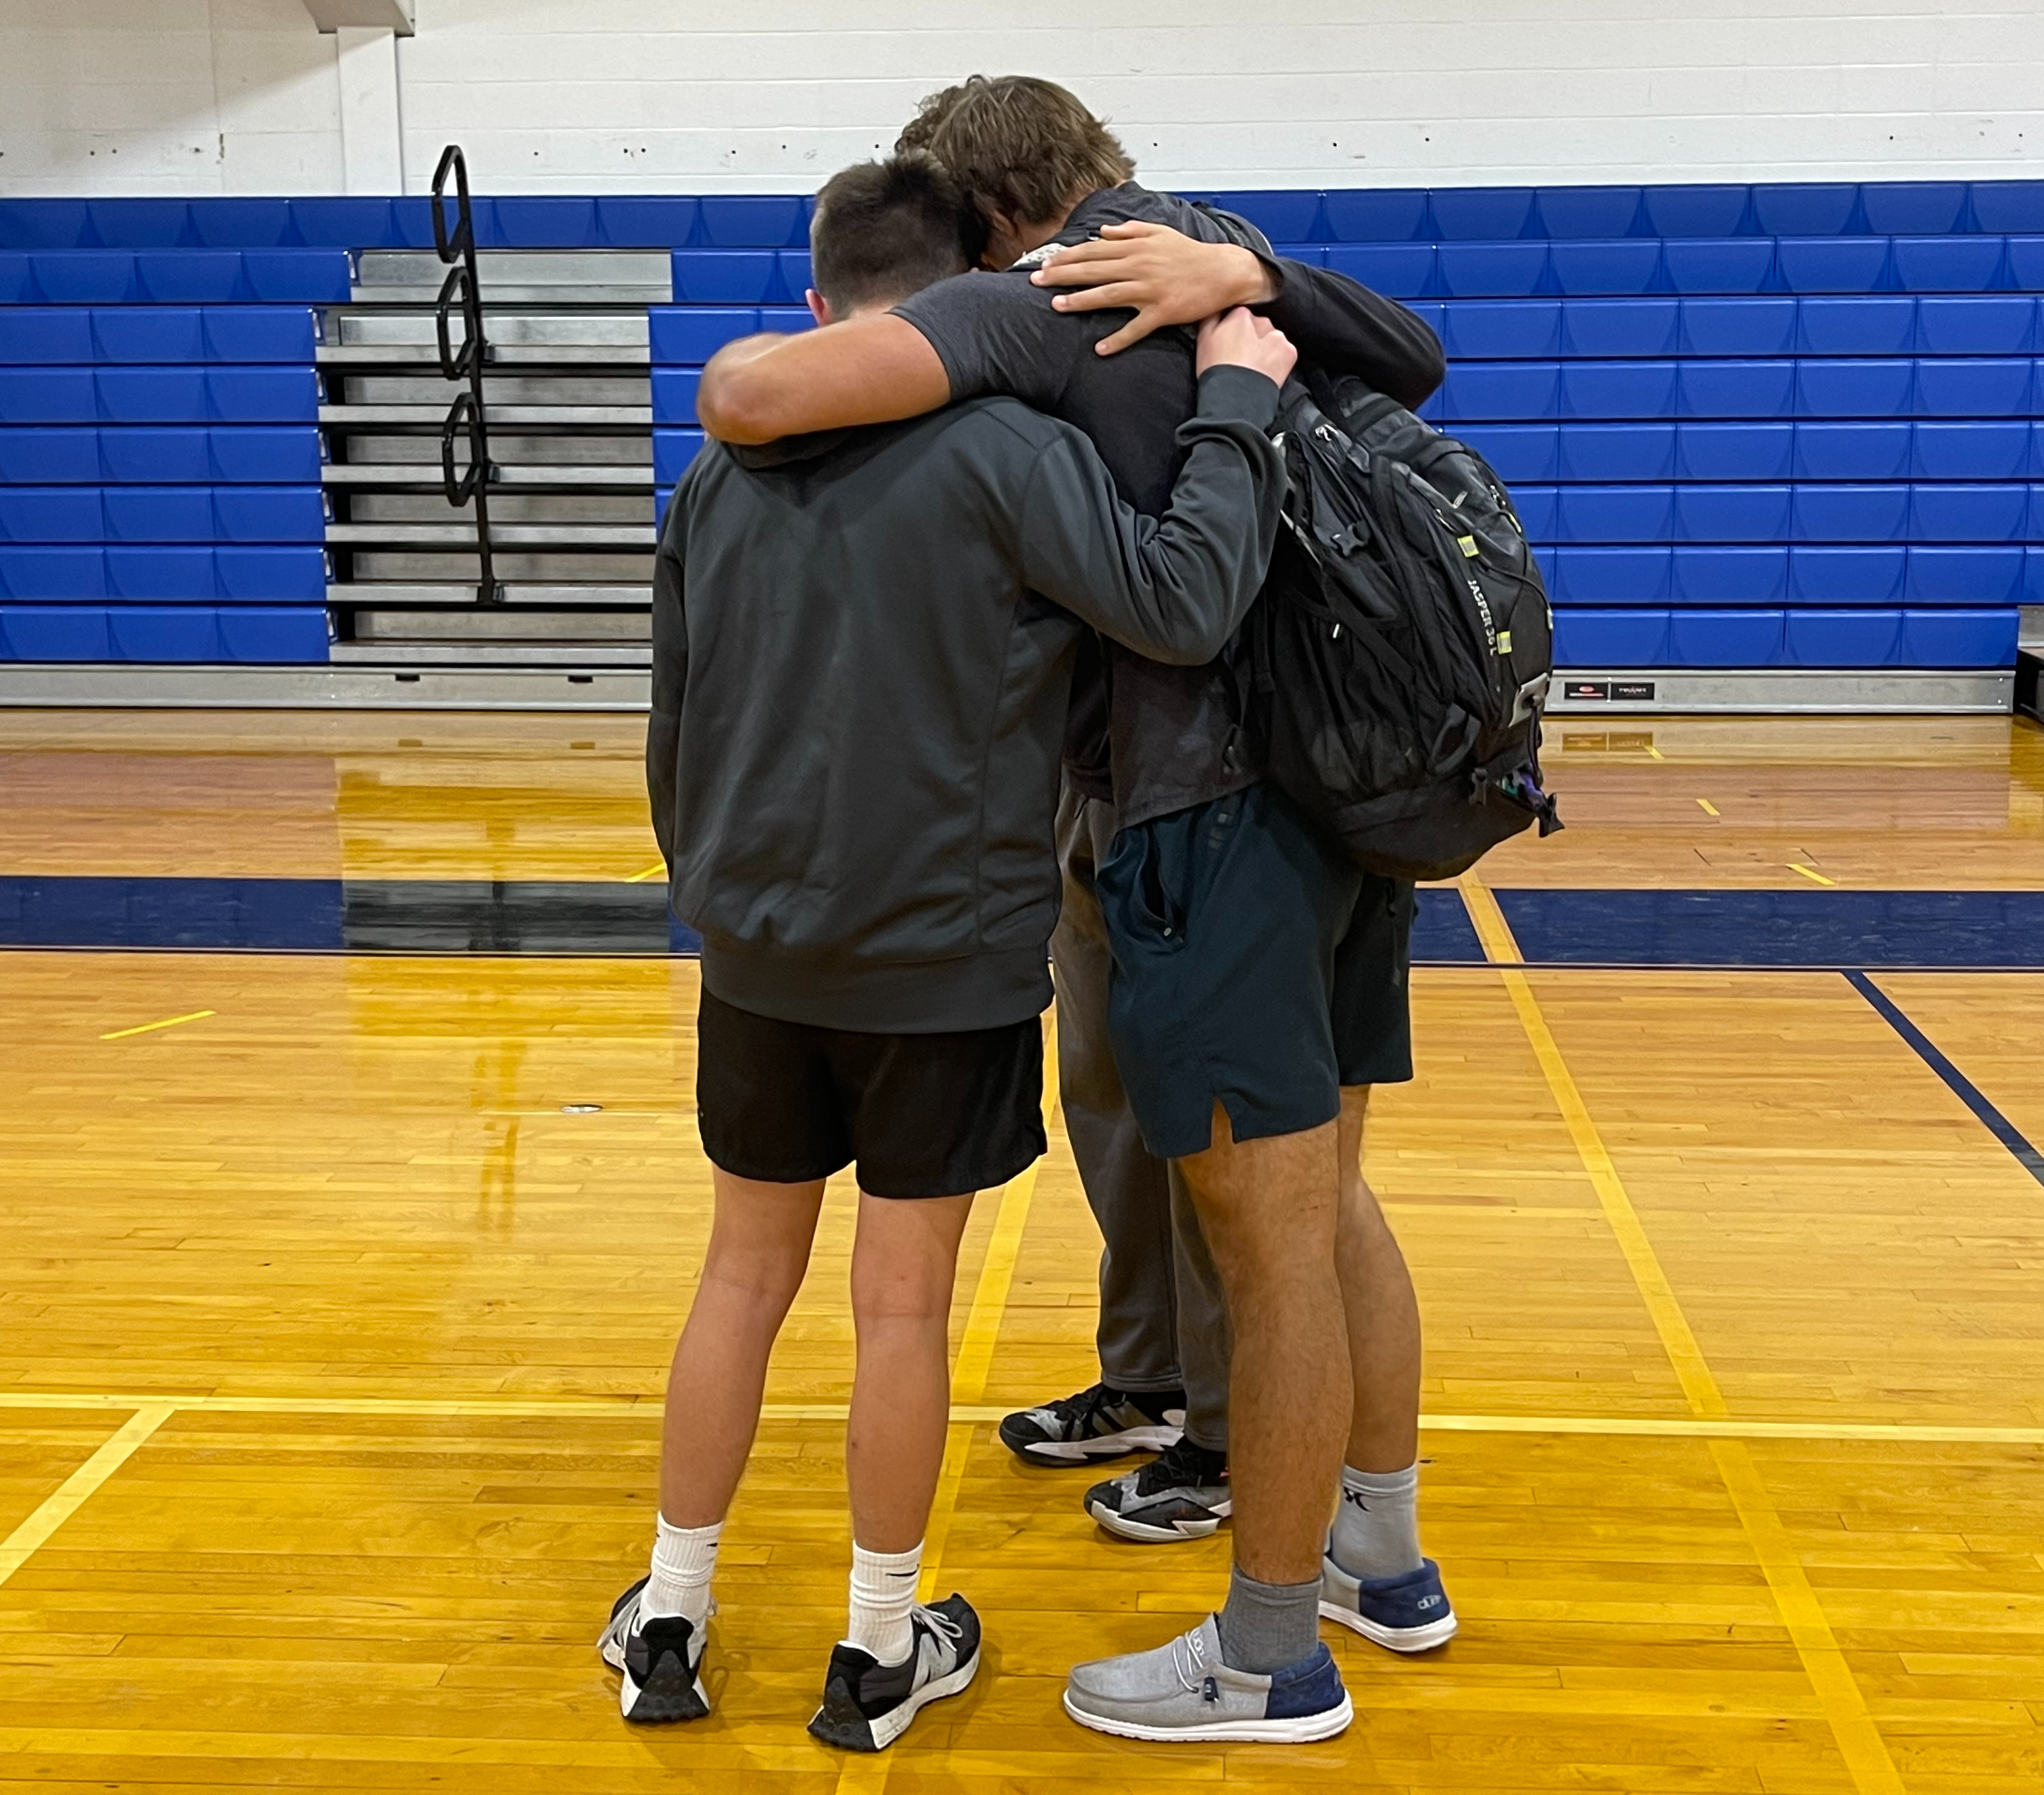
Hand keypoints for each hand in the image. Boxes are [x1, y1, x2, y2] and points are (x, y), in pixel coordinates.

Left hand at [1030, 221, 1277, 355]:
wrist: (1224, 271)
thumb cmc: (1190, 253)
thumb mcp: (1160, 233)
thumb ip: (1129, 231)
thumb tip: (1102, 231)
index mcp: (1136, 247)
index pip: (1093, 250)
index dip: (1067, 256)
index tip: (1045, 262)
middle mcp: (1139, 266)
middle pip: (1094, 270)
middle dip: (1062, 275)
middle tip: (1035, 280)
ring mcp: (1150, 290)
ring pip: (1109, 295)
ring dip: (1081, 301)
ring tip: (1056, 306)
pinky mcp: (1163, 312)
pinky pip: (1137, 328)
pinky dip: (1118, 339)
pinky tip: (1100, 349)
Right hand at [1195, 308, 1296, 386]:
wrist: (1235, 397)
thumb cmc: (1215, 368)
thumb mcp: (1203, 339)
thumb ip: (1211, 316)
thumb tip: (1218, 305)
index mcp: (1241, 314)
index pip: (1241, 316)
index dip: (1235, 330)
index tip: (1232, 344)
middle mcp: (1262, 321)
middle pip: (1259, 326)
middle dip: (1254, 337)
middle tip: (1243, 357)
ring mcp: (1278, 336)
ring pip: (1273, 338)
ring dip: (1267, 348)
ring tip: (1256, 366)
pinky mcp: (1289, 352)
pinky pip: (1285, 352)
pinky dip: (1279, 360)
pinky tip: (1267, 371)